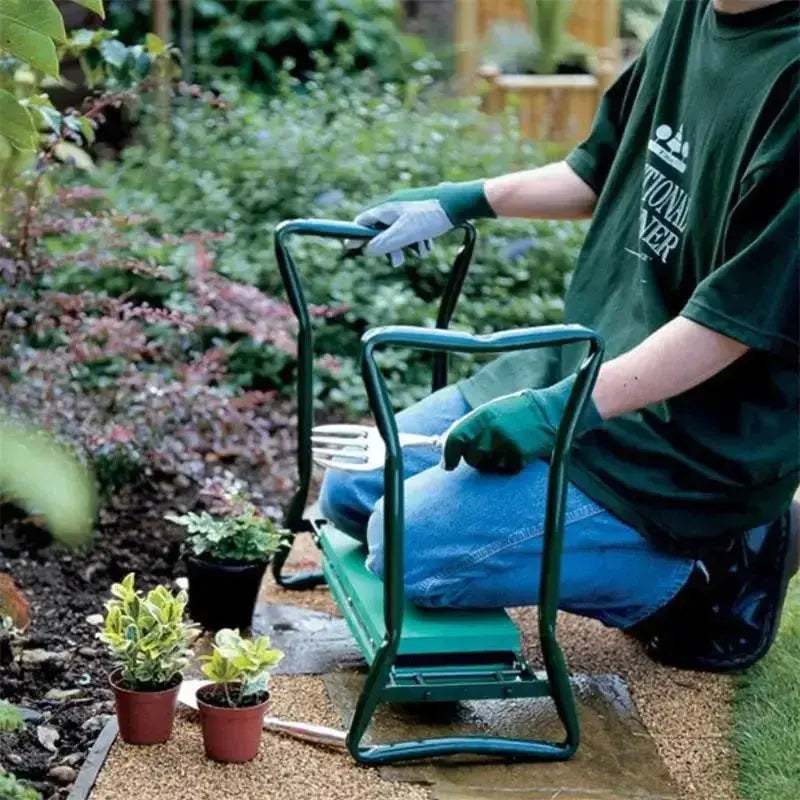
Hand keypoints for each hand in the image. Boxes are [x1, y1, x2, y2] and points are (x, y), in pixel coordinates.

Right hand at [354, 197, 448, 266]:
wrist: (457, 205)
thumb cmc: (430, 216)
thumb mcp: (405, 233)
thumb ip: (385, 243)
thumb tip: (368, 250)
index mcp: (387, 209)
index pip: (363, 222)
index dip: (355, 235)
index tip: (350, 247)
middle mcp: (395, 209)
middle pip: (382, 231)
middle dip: (390, 248)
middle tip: (398, 261)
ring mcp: (408, 212)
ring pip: (399, 234)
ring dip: (407, 246)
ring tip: (420, 252)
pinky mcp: (420, 216)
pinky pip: (412, 232)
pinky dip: (418, 241)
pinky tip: (427, 246)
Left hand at [442, 376, 603, 473]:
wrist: (550, 411)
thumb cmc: (515, 412)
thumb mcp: (490, 412)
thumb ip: (468, 427)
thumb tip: (444, 447)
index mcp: (482, 416)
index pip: (455, 439)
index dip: (448, 455)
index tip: (447, 465)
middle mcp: (491, 430)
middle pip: (470, 457)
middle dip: (474, 458)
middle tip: (488, 448)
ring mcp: (505, 444)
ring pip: (487, 466)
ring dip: (492, 462)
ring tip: (506, 445)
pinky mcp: (519, 457)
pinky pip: (504, 470)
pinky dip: (509, 465)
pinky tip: (518, 450)